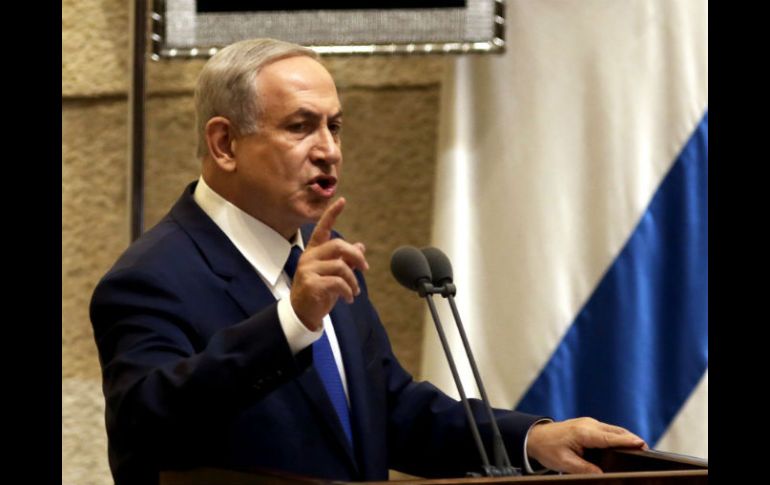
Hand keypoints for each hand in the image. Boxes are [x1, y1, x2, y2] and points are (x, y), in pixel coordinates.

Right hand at [290, 198, 368, 330]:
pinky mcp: (311, 284)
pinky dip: (348, 291)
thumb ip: (345, 259)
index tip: (342, 200)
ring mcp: (308, 270)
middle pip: (338, 246)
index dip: (332, 214)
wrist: (303, 313)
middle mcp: (309, 257)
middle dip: (355, 256)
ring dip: (353, 280)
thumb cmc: (319, 291)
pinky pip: (337, 283)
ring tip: (355, 291)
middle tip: (365, 268)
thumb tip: (361, 247)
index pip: (322, 228)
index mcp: (314, 251)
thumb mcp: (334, 273)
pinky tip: (349, 298)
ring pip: (340, 266)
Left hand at [526, 417, 646, 473]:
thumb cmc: (548, 449)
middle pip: (616, 432)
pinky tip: (624, 444)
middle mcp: (589, 424)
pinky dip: (618, 436)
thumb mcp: (565, 463)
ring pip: (613, 430)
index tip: (642, 445)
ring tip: (640, 449)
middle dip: (632, 439)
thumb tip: (602, 474)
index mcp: (583, 432)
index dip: (627, 441)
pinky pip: (608, 430)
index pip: (610, 437)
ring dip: (625, 437)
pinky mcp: (589, 425)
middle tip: (647, 451)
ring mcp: (589, 423)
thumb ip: (585, 469)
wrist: (535, 436)